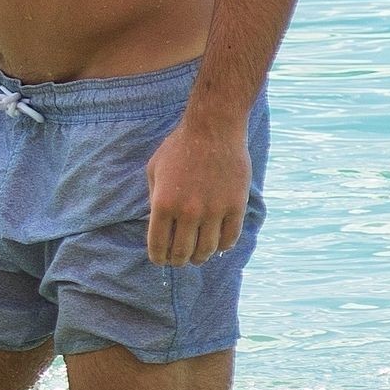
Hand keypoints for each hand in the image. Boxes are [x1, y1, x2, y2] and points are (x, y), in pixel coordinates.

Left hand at [145, 118, 251, 266]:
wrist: (213, 129)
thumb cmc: (178, 147)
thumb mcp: (154, 170)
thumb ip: (154, 198)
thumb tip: (158, 225)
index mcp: (163, 203)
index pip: (158, 245)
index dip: (158, 258)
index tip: (160, 260)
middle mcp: (187, 212)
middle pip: (182, 252)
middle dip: (178, 260)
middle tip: (178, 260)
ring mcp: (213, 211)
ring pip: (207, 250)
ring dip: (200, 257)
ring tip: (197, 256)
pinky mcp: (235, 206)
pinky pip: (230, 239)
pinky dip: (222, 247)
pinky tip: (217, 245)